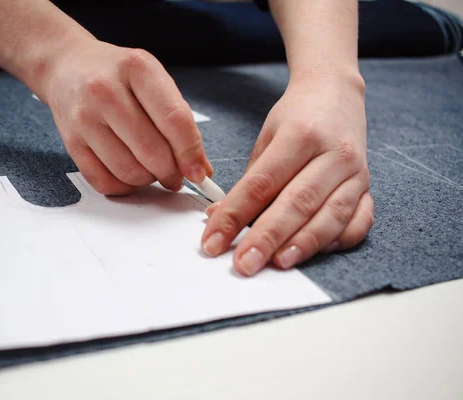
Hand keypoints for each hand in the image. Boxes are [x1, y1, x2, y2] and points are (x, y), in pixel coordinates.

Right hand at [41, 37, 212, 194]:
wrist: (67, 66)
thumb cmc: (117, 75)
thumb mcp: (152, 81)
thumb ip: (178, 121)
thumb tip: (200, 168)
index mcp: (137, 67)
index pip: (174, 119)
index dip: (190, 153)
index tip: (199, 172)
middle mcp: (106, 90)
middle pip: (151, 150)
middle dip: (170, 173)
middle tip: (175, 176)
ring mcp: (85, 117)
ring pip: (128, 170)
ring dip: (147, 180)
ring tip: (150, 170)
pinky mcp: (71, 141)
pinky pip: (103, 181)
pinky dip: (123, 187)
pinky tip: (128, 174)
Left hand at [202, 73, 373, 275]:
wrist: (336, 94)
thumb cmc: (297, 117)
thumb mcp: (266, 138)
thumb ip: (249, 181)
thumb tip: (219, 219)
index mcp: (300, 135)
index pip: (261, 183)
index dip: (234, 216)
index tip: (213, 241)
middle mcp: (333, 154)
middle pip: (297, 203)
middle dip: (267, 238)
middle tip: (244, 264)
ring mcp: (356, 172)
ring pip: (330, 216)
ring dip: (302, 245)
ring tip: (277, 264)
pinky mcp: (368, 187)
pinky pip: (359, 220)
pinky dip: (338, 240)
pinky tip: (317, 252)